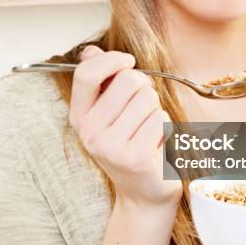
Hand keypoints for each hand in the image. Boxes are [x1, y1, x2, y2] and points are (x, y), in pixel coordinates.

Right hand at [69, 45, 181, 207]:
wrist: (143, 193)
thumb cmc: (129, 146)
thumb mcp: (108, 113)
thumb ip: (101, 81)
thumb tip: (91, 51)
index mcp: (79, 117)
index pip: (86, 74)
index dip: (111, 60)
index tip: (128, 62)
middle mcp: (90, 132)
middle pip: (129, 80)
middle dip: (145, 88)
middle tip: (143, 109)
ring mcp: (111, 147)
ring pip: (149, 99)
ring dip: (157, 110)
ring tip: (149, 130)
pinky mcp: (136, 157)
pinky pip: (162, 119)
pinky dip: (166, 128)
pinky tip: (157, 144)